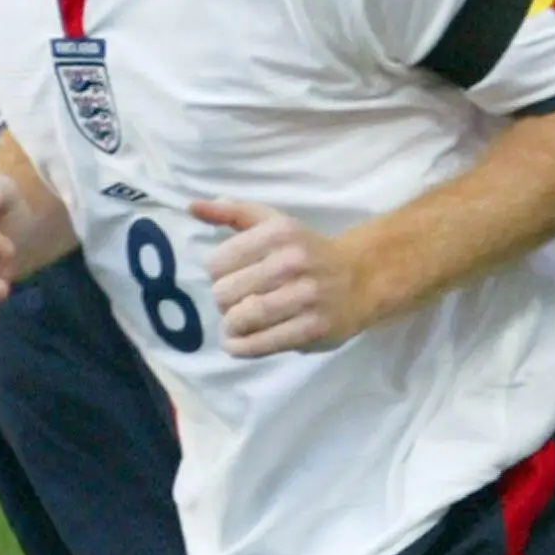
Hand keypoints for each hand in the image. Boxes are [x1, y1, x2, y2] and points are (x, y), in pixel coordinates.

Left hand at [193, 200, 365, 357]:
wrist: (362, 279)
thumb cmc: (307, 250)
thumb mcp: (275, 223)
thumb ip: (233, 213)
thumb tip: (192, 207)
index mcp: (280, 231)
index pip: (216, 264)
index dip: (219, 274)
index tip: (236, 275)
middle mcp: (293, 261)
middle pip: (224, 294)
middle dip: (225, 302)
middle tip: (241, 300)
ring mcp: (305, 296)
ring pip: (240, 320)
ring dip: (232, 326)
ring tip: (240, 322)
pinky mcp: (312, 328)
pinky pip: (258, 344)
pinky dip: (241, 347)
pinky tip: (242, 340)